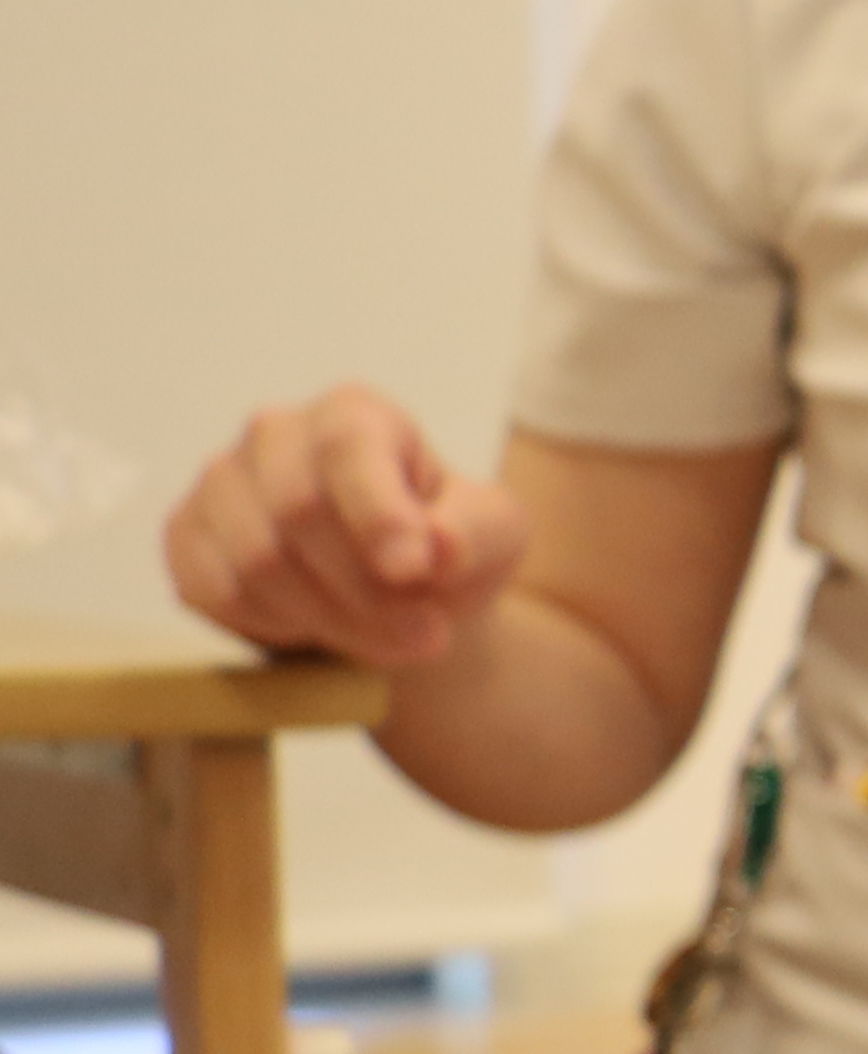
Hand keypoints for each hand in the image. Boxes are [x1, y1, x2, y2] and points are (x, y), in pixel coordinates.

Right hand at [161, 385, 529, 670]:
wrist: (402, 598)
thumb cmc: (448, 550)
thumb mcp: (494, 536)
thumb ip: (474, 533)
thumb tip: (439, 548)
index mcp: (354, 413)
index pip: (347, 447)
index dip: (377, 513)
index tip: (414, 571)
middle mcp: (277, 434)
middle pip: (297, 512)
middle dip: (366, 589)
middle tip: (426, 635)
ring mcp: (222, 483)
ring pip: (255, 560)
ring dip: (331, 618)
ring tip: (391, 640)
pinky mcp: (187, 536)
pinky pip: (214, 590)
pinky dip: (276, 625)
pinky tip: (322, 628)